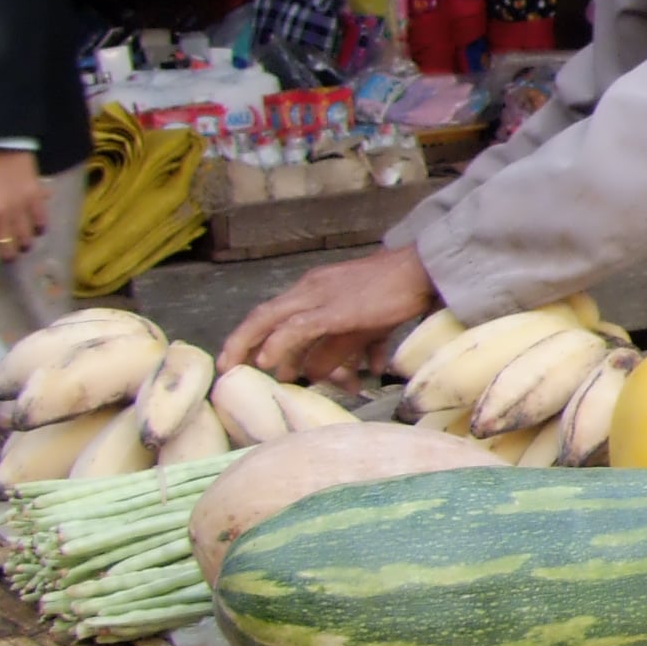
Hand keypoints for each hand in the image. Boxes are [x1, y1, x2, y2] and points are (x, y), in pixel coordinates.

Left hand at [0, 148, 48, 263]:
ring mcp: (20, 207)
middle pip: (7, 249)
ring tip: (21, 243)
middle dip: (5, 255)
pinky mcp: (35, 197)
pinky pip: (41, 221)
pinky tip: (34, 227)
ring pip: (26, 239)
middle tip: (4, 252)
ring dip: (23, 244)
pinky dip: (39, 228)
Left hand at [222, 244, 439, 384]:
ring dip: (249, 344)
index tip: (240, 357)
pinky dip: (279, 344)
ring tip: (238, 367)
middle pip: (262, 315)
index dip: (251, 335)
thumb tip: (314, 374)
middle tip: (226, 366)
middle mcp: (309, 288)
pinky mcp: (335, 309)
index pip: (272, 312)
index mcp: (313, 288)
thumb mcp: (359, 326)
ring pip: (271, 319)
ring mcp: (320, 296)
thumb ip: (335, 349)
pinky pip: (298, 327)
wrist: (420, 272)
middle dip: (239, 341)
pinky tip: (267, 361)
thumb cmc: (395, 295)